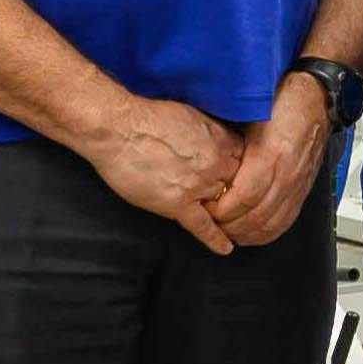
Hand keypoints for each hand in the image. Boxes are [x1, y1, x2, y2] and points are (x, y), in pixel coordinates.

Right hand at [81, 92, 244, 247]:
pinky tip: (226, 248)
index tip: (232, 171)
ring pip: (222, 204)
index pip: (243, 160)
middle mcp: (215, 165)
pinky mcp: (178, 204)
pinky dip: (216, 239)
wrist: (118, 130)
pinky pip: (203, 227)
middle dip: (228, 187)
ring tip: (228, 218)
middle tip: (220, 190)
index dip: (236, 166)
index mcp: (220, 141)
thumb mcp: (192, 115)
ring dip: (221, 208)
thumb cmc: (148, 118)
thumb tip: (218, 141)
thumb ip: (211, 132)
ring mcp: (198, 186)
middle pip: (235, 184)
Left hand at [215, 78, 341, 249]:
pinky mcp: (303, 190)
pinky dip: (266, 233)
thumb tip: (206, 162)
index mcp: (272, 155)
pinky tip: (252, 233)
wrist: (315, 97)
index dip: (222, 210)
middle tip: (210, 223)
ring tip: (226, 231)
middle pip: (256, 217)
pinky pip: (286, 221)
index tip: (205, 209)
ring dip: (246, 233)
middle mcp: (288, 174)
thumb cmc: (282, 100)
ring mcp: (298, 184)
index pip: (244, 197)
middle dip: (229, 226)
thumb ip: (231, 143)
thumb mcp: (250, 116)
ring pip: (271, 224)